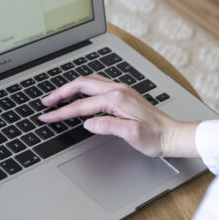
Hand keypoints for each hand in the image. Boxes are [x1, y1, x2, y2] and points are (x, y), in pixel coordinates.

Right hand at [38, 74, 199, 157]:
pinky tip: (80, 95)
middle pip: (81, 85)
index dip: (61, 112)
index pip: (81, 105)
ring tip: (57, 97)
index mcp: (116, 99)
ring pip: (89, 82)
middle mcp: (118, 90)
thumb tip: (89, 123)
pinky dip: (83, 89)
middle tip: (46, 102)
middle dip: (60, 93)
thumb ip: (108, 126)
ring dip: (71, 88)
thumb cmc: (155, 137)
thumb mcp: (131, 134)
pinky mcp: (124, 94)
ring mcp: (121, 90)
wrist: (172, 135)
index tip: (47, 116)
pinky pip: (97, 85)